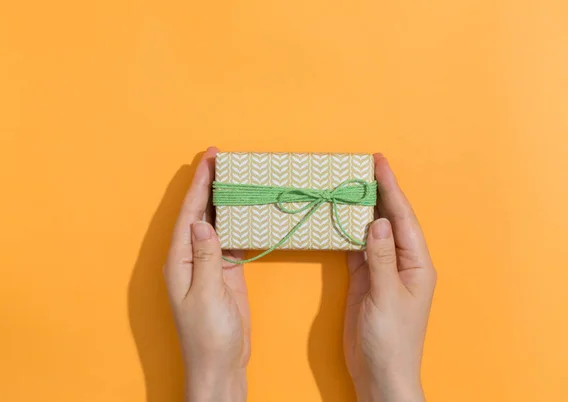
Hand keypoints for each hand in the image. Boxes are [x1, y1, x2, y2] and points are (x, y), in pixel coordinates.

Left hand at [163, 147, 249, 401]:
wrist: (221, 361)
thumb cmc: (208, 334)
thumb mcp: (206, 295)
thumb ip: (205, 258)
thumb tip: (202, 223)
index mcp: (180, 260)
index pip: (189, 213)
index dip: (199, 184)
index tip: (210, 159)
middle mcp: (192, 256)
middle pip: (200, 212)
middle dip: (209, 184)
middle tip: (222, 157)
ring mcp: (210, 262)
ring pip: (216, 222)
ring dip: (223, 199)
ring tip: (235, 175)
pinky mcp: (228, 270)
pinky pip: (232, 238)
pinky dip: (238, 221)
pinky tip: (246, 208)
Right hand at [344, 154, 436, 401]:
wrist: (380, 372)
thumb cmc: (391, 339)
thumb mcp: (387, 297)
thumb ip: (381, 258)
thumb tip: (380, 222)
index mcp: (416, 263)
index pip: (403, 218)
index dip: (391, 188)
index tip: (379, 162)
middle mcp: (401, 261)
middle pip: (388, 219)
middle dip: (376, 193)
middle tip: (359, 167)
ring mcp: (381, 270)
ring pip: (370, 232)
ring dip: (359, 211)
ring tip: (346, 185)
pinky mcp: (364, 280)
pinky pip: (356, 249)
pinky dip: (346, 233)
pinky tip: (337, 218)